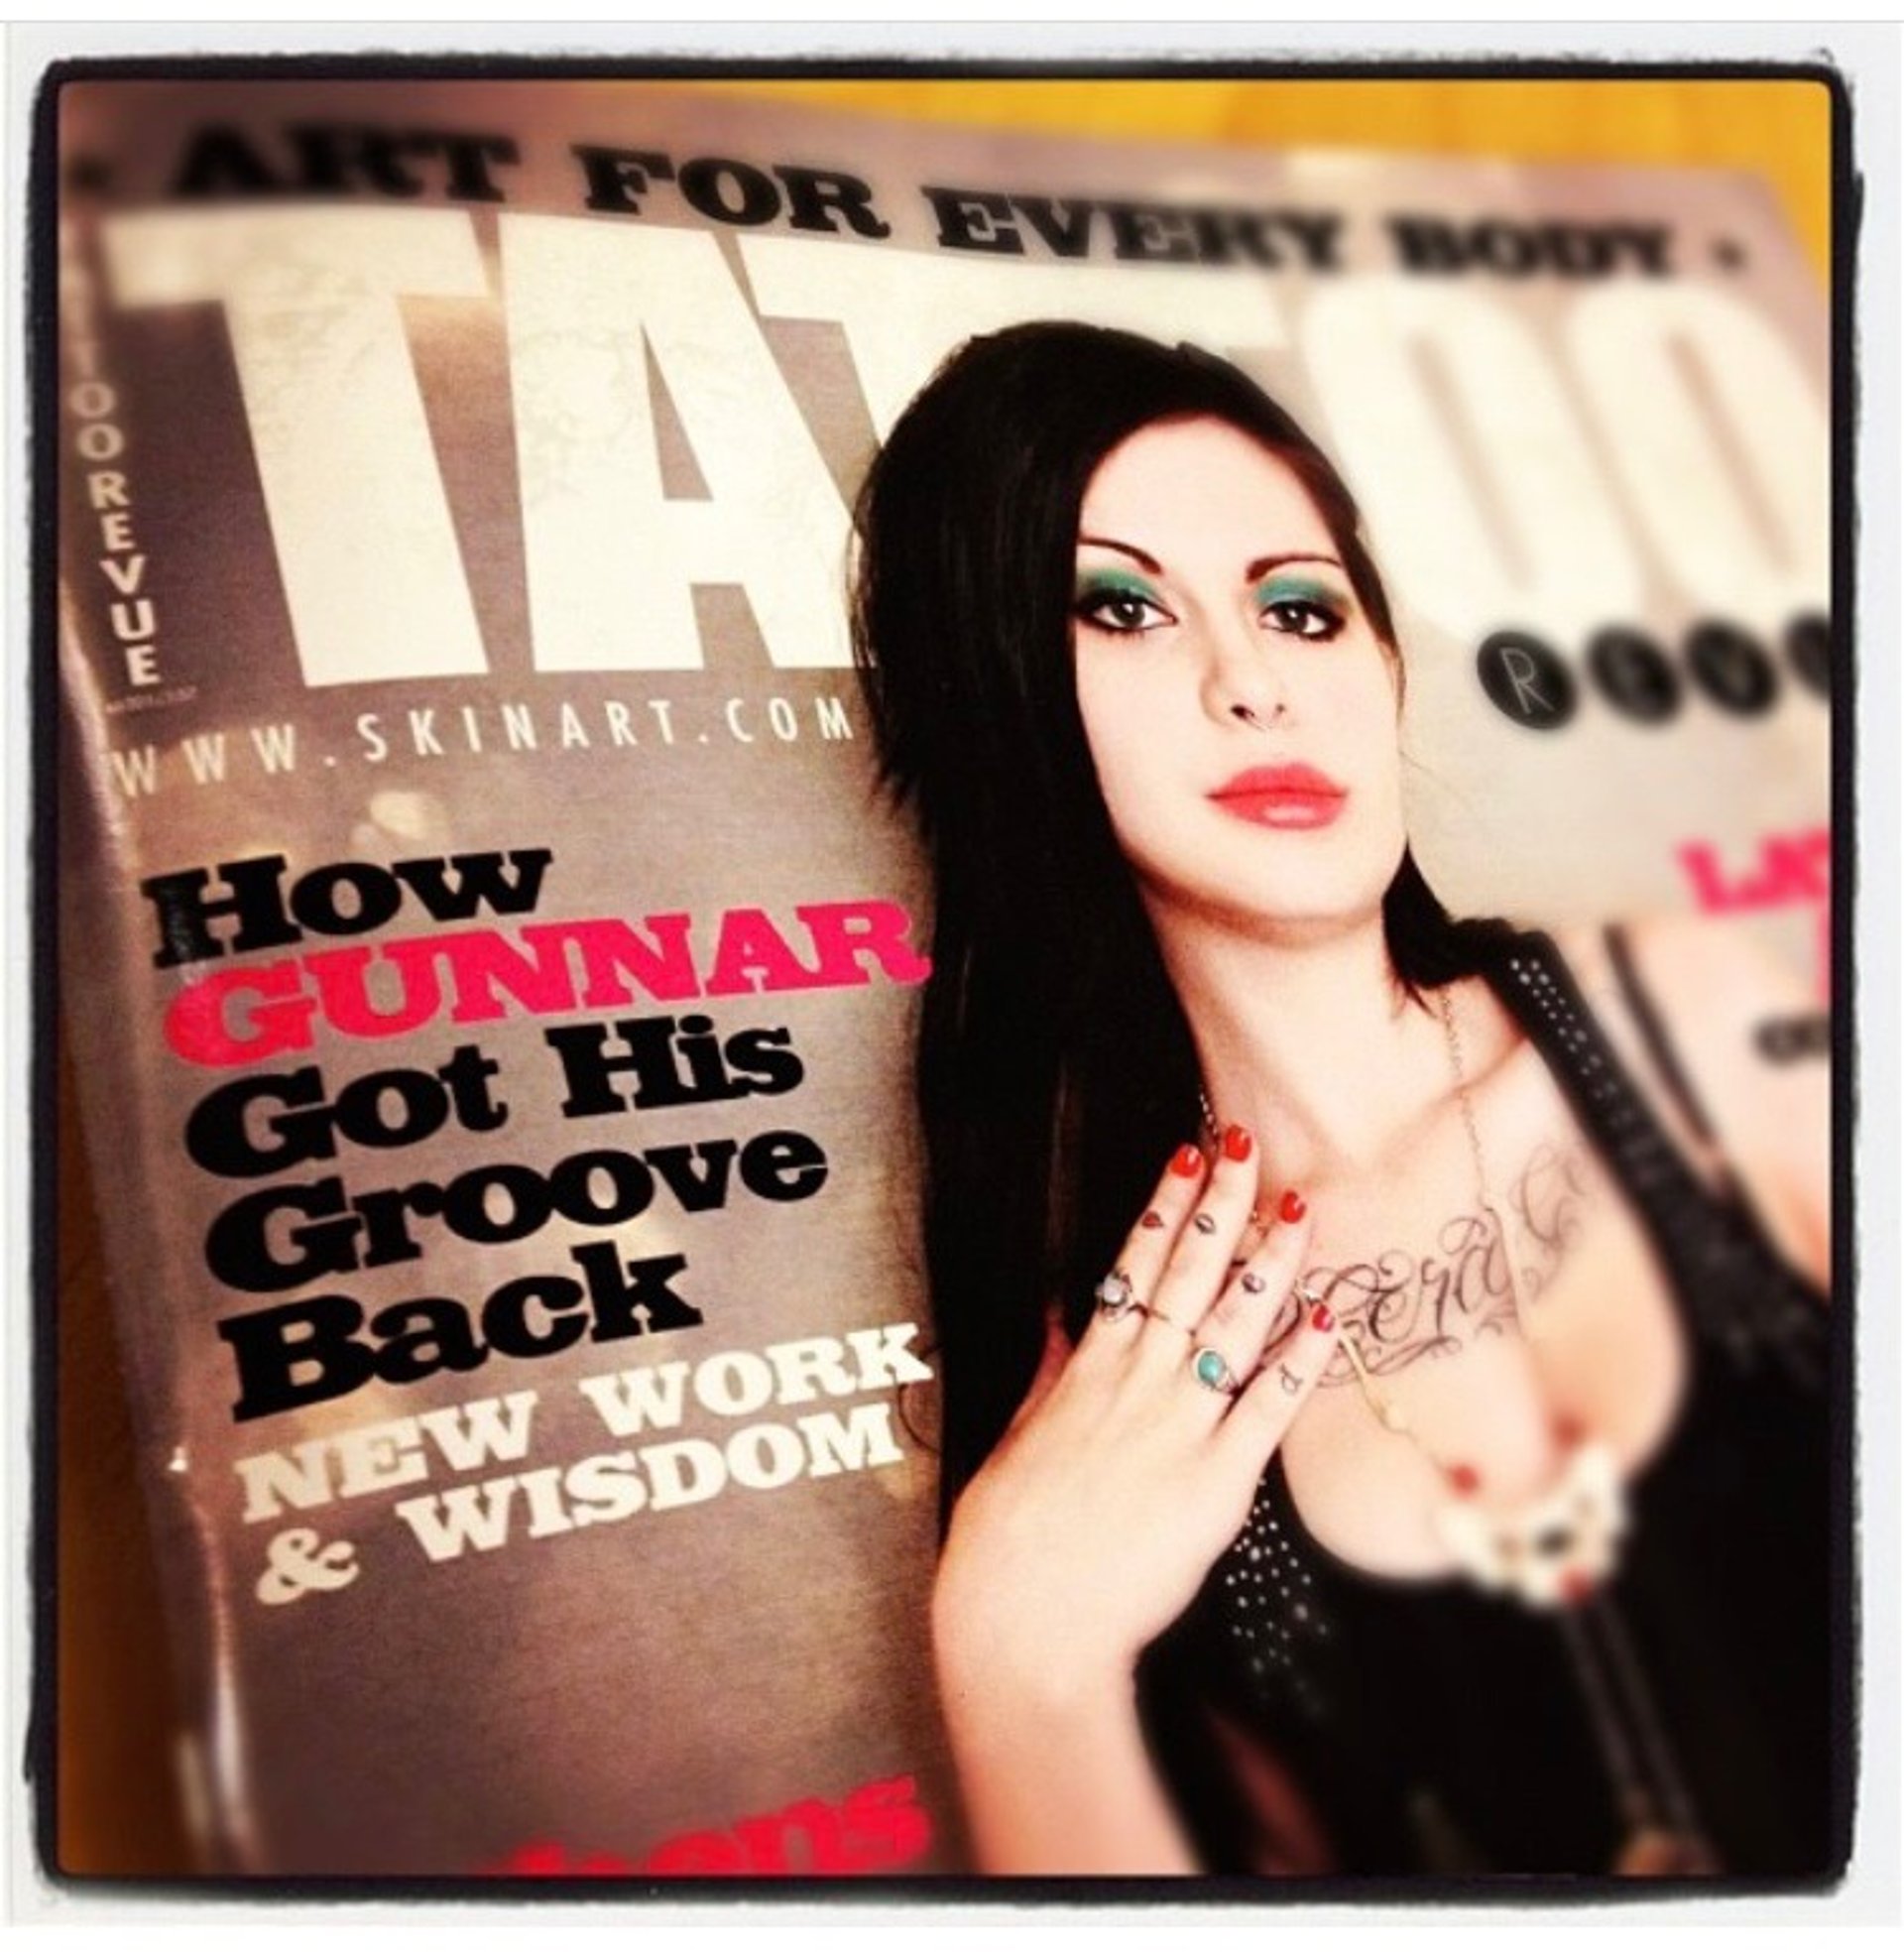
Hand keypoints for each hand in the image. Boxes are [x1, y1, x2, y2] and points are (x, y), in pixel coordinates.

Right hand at [933, 1127, 1338, 1704]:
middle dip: (1219, 1204)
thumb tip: (1059, 1323)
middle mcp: (1137, 1384)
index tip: (1183, 1159)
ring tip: (1298, 1207)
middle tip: (1243, 1145)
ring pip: (1233, 1322)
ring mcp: (1179, 1427)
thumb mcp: (1016, 1439)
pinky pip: (1269, 1408)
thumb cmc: (1010, 1540)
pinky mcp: (1217, 1481)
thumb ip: (1048, 1376)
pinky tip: (1328, 1318)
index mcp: (1087, 1372)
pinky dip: (1300, 1360)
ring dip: (1270, 1261)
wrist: (1025, 1620)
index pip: (1131, 1267)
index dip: (1162, 1208)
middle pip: (1186, 1274)